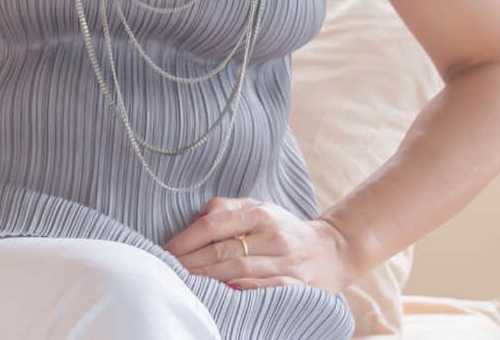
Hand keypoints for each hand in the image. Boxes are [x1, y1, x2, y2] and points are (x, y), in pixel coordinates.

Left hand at [164, 197, 361, 291]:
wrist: (333, 250)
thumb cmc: (282, 228)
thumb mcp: (257, 208)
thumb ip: (225, 208)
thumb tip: (196, 219)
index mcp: (260, 214)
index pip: (214, 225)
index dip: (186, 239)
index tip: (166, 250)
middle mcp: (274, 236)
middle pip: (223, 250)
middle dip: (191, 262)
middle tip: (168, 270)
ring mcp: (288, 261)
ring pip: (241, 270)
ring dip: (210, 278)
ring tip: (185, 282)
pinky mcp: (300, 284)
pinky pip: (271, 286)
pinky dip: (248, 289)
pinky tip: (227, 291)